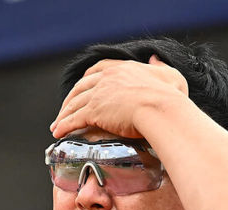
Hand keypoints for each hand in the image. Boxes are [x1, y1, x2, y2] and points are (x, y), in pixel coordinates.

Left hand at [50, 56, 188, 138]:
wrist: (161, 110)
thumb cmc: (170, 98)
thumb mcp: (170, 76)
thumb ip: (160, 68)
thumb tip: (154, 60)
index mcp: (122, 68)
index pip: (97, 70)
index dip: (86, 80)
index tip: (80, 89)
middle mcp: (107, 78)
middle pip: (80, 87)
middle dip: (70, 99)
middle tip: (64, 110)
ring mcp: (99, 94)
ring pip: (74, 104)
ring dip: (63, 114)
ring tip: (56, 125)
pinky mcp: (94, 111)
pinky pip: (74, 119)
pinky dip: (64, 125)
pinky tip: (58, 132)